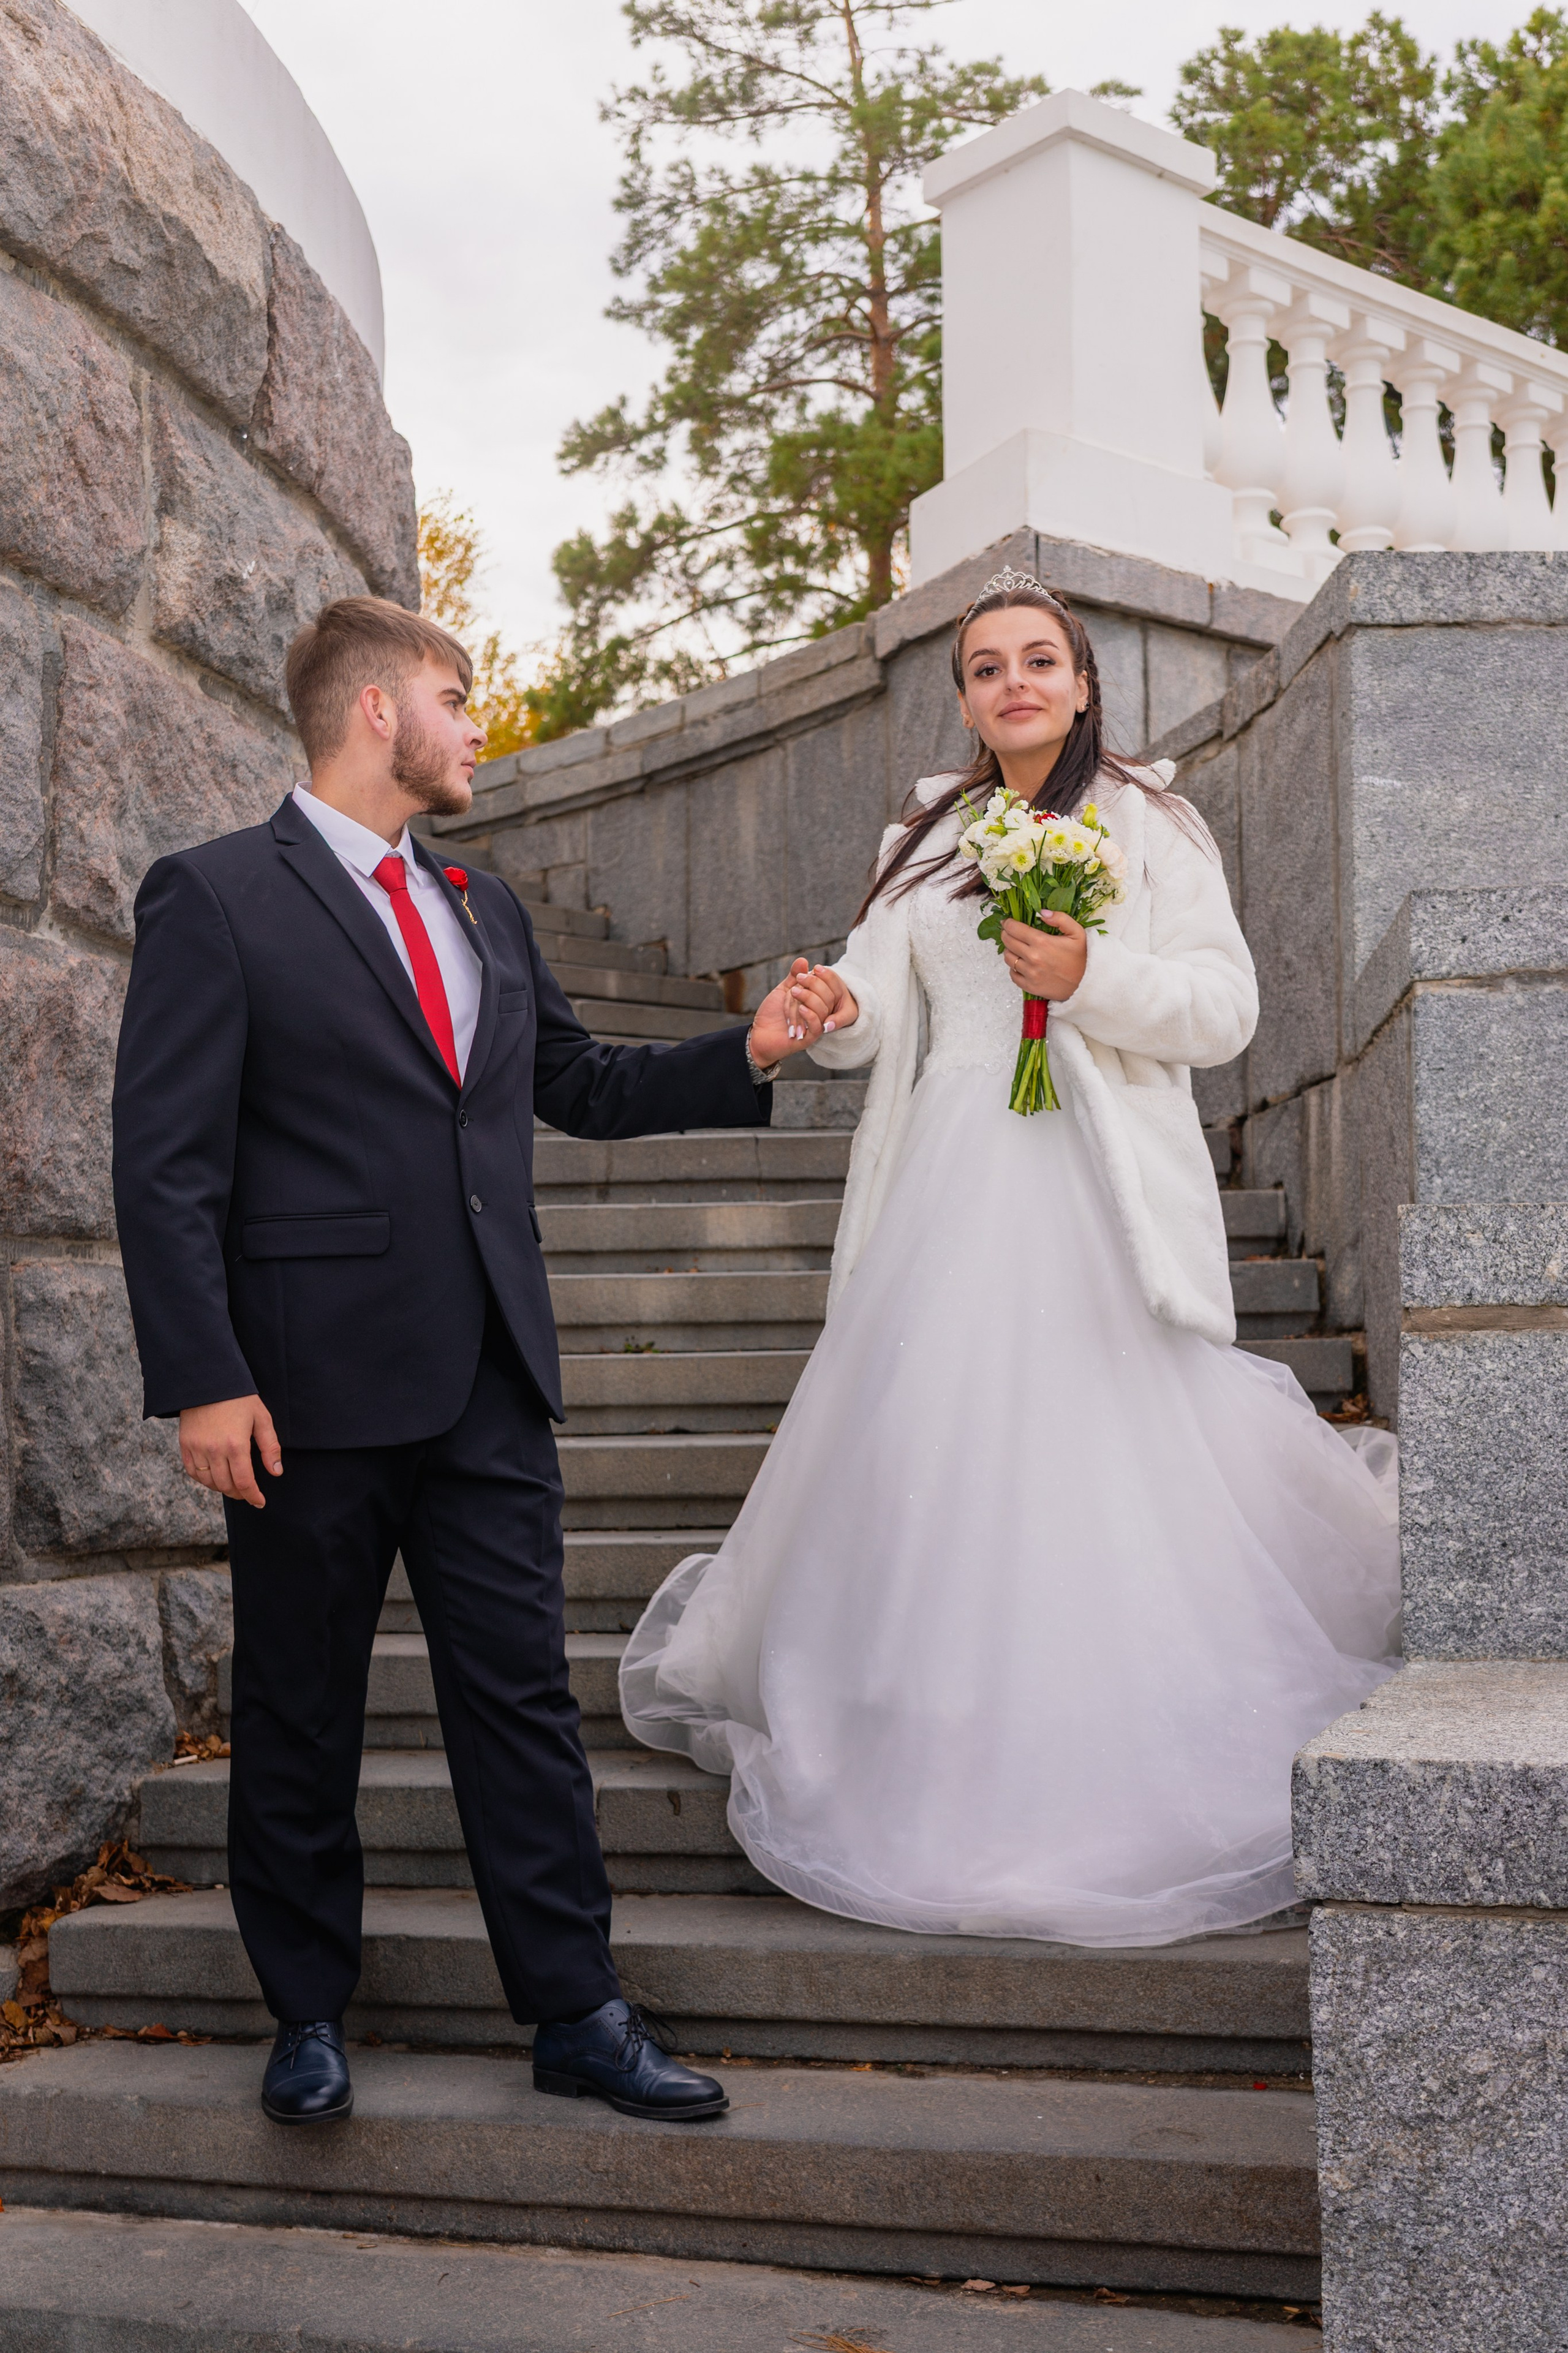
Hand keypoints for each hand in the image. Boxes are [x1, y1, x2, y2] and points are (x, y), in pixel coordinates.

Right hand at [179, 1394, 281, 1509]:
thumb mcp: (261, 1418)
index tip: (259, 1502)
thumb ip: (270, 1447)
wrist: (208, 1381)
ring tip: (233, 1485)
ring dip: (222, 1488)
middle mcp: (214, 1450)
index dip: (253, 1496)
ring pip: (209, 1482)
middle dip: (239, 1493)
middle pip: (226, 1485)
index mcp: (236, 1445)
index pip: (244, 1482)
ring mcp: (197, 1448)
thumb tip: (276, 1472)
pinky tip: (213, 1477)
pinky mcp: (185, 1444)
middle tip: (247, 1492)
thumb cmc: (239, 1398)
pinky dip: (204, 1480)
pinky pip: (193, 1472)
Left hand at [749, 958, 858, 1062]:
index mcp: (816, 1000)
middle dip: (814, 986)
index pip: (830, 987)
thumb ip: (794, 977)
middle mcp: (818, 1013)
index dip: (825, 977)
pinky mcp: (809, 1038)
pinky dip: (810, 1015)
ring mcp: (815, 1025)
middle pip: (828, 997)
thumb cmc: (772, 1012)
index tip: (815, 969)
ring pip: (822, 1010)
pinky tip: (801, 1009)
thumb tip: (803, 960)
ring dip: (808, 999)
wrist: (759, 1033)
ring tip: (793, 993)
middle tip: (798, 982)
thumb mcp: (783, 991)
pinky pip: (817, 1025)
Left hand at [1001, 913, 1088, 999]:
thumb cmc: (1081, 958)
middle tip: (1008, 932)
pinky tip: (1021, 963)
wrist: (1086, 984)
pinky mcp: (1029, 986)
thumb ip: (1060, 918)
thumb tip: (1042, 912)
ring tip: (1015, 947)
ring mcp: (1030, 973)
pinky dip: (1013, 968)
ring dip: (1009, 950)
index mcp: (1042, 942)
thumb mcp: (1077, 932)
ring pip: (1008, 958)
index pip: (1014, 929)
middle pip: (1008, 942)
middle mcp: (1033, 958)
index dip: (1008, 923)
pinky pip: (1012, 975)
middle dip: (1006, 934)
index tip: (1007, 922)